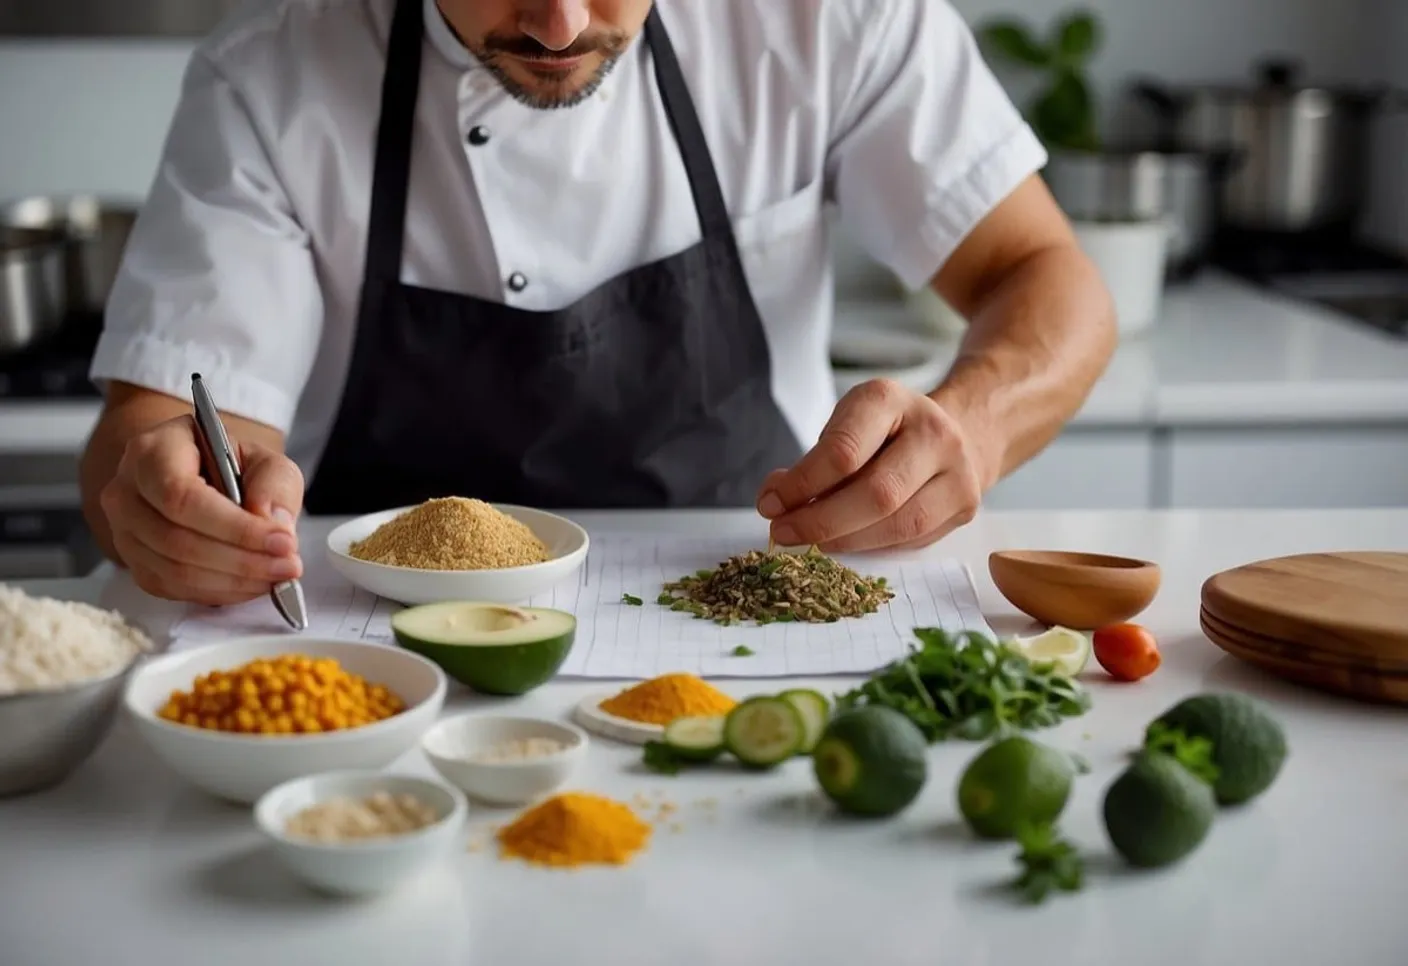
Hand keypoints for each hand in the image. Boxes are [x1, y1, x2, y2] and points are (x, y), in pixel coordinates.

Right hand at [99, 415, 304, 605]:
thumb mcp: (264, 460)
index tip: (283, 541)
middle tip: (288, 565)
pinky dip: (219, 592)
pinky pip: (174, 589)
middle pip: (177, 540)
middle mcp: (125, 492)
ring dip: (234, 581)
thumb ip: (275, 486)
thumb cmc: (230, 465)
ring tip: (277, 575)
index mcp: (152, 451)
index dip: (235, 527)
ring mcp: (123, 532)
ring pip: (175, 570)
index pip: (182, 496)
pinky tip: (251, 584)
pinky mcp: (135, 564)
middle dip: (242, 560)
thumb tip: (274, 526)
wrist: (197, 476)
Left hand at [756, 379, 986, 551]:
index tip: (770, 504)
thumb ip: (813, 462)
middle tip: (784, 534)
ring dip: (846, 542)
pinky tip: (848, 543)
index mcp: (891, 401)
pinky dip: (872, 547)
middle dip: (822, 522)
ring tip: (812, 543)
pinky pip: (912, 540)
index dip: (803, 484)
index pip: (844, 450)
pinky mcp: (965, 506)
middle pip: (876, 493)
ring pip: (899, 524)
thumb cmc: (885, 431)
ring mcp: (958, 471)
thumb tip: (775, 500)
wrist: (957, 433)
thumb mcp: (846, 425)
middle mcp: (933, 432)